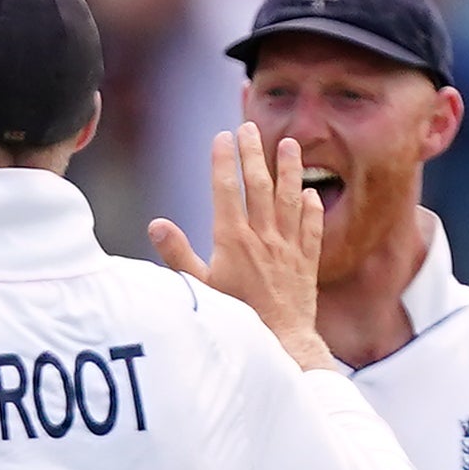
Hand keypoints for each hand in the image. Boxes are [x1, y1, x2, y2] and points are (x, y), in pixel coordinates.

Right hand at [150, 122, 329, 368]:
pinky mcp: (306, 263)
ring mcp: (288, 247)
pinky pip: (312, 229)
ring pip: (290, 199)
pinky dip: (312, 210)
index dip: (223, 160)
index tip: (222, 137)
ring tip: (289, 145)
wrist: (280, 341)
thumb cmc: (235, 318)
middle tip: (249, 128)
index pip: (227, 189)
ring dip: (289, 169)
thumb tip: (156, 225)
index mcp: (233, 240)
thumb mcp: (198, 288)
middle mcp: (263, 237)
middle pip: (259, 185)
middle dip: (253, 153)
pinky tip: (311, 195)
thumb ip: (177, 254)